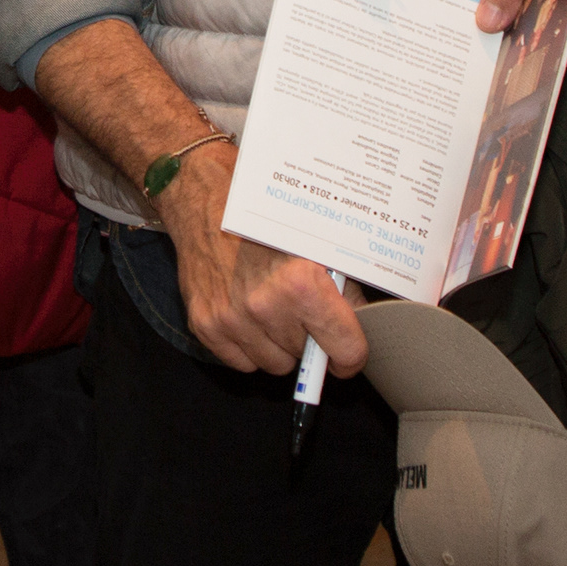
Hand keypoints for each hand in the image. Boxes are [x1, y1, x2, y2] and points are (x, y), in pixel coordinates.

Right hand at [153, 139, 366, 377]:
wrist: (208, 200)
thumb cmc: (266, 216)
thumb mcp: (321, 243)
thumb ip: (346, 289)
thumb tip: (360, 326)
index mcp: (301, 284)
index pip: (345, 351)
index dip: (351, 353)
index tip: (348, 351)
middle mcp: (265, 306)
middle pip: (307, 356)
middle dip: (310, 336)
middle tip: (302, 305)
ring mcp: (231, 319)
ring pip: (275, 364)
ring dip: (279, 344)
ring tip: (273, 305)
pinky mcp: (205, 325)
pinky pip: (241, 362)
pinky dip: (249, 345)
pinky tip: (248, 313)